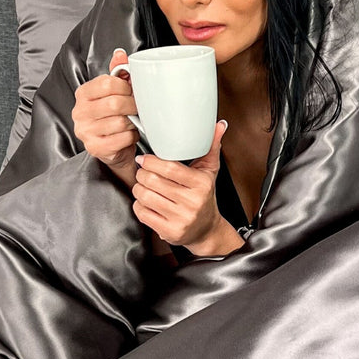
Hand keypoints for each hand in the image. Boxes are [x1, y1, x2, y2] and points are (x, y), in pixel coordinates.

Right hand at [72, 49, 138, 179]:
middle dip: (132, 105)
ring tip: (132, 122)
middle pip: (114, 103)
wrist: (112, 147)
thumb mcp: (113, 92)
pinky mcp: (95, 148)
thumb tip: (120, 54)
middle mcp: (80, 112)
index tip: (131, 91)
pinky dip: (131, 137)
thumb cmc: (113, 116)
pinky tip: (129, 135)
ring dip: (132, 122)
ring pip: (120, 122)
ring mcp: (85, 131)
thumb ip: (117, 72)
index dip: (125, 87)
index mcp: (83, 94)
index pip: (107, 83)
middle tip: (138, 108)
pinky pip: (122, 139)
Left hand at [132, 121, 243, 256]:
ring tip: (145, 186)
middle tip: (144, 172)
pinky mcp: (169, 232)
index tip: (144, 159)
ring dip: (138, 189)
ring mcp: (180, 219)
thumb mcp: (209, 171)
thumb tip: (220, 125)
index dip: (151, 161)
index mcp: (201, 185)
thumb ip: (211, 147)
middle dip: (142, 174)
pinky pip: (142, 213)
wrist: (206, 229)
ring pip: (145, 196)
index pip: (170, 168)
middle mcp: (192, 203)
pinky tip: (147, 202)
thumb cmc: (204, 197)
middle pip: (153, 181)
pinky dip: (139, 205)